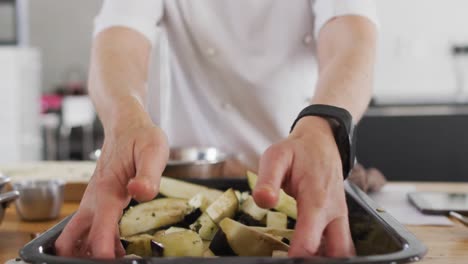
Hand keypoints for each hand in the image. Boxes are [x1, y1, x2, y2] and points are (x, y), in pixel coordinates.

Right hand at [55, 113, 168, 257]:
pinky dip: (94, 242)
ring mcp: (92, 200)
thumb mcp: (153, 151)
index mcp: (108, 191)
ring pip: (75, 236)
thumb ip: (148, 175)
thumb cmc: (140, 136)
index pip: (99, 232)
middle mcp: (94, 199)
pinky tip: (115, 250)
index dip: (103, 254)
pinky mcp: (96, 200)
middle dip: (83, 258)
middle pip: (73, 240)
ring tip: (115, 261)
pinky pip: (88, 227)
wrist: (125, 124)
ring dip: (86, 252)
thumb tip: (141, 192)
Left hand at [253, 116, 354, 256]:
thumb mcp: (275, 156)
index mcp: (316, 200)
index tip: (279, 262)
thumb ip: (268, 179)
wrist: (322, 142)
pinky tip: (310, 255)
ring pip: (342, 251)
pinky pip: (340, 244)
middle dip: (314, 262)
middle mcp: (333, 212)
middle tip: (291, 262)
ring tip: (299, 259)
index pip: (308, 243)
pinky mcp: (340, 219)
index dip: (293, 258)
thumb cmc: (297, 151)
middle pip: (334, 254)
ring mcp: (340, 217)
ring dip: (325, 258)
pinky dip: (329, 254)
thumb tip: (263, 201)